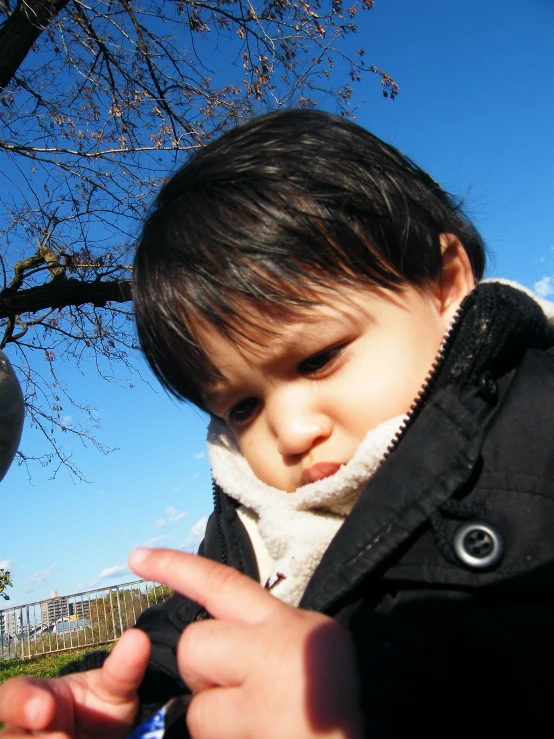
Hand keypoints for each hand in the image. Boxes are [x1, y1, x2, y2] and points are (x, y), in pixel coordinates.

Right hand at [0, 627, 149, 737]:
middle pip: (9, 736)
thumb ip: (123, 668)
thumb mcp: (114, 687)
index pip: (11, 694)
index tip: (44, 710)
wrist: (110, 734)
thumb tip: (138, 638)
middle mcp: (26, 728)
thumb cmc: (102, 706)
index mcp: (37, 697)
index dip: (21, 701)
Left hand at [129, 548, 362, 738]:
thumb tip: (218, 631)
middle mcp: (280, 645)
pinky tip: (254, 737)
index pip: (223, 582)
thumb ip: (263, 632)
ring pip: (198, 698)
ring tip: (257, 724)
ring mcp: (267, 689)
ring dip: (217, 716)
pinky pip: (206, 730)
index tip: (138, 557)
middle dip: (204, 674)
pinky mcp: (253, 724)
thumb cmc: (326, 710)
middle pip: (196, 643)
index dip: (175, 567)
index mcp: (292, 622)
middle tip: (244, 696)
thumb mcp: (309, 650)